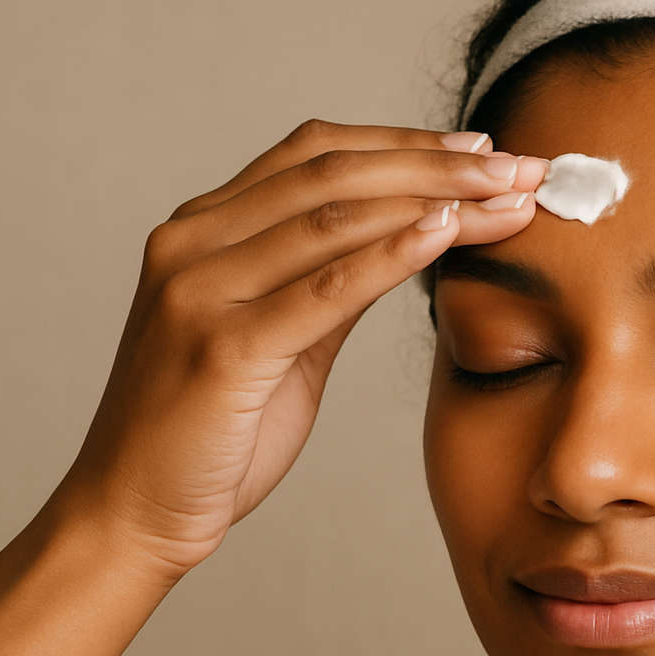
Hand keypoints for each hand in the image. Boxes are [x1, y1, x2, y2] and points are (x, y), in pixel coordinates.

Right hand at [51, 120, 544, 580]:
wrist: (134, 513)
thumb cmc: (212, 434)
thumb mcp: (283, 344)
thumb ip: (331, 286)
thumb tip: (412, 237)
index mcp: (203, 231)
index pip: (316, 155)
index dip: (407, 143)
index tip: (483, 148)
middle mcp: (193, 243)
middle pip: (334, 173)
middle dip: (438, 164)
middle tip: (520, 167)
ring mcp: (201, 290)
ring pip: (334, 219)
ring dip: (434, 199)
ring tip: (507, 197)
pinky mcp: (221, 348)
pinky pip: (323, 290)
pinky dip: (390, 256)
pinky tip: (447, 234)